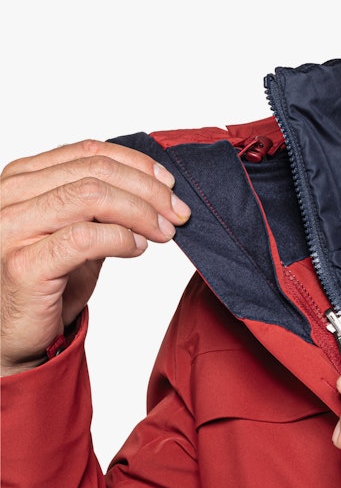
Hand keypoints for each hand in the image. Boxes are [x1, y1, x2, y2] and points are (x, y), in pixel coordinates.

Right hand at [1, 139, 190, 374]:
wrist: (16, 335)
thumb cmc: (48, 281)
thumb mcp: (78, 230)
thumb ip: (103, 204)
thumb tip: (157, 187)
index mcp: (21, 178)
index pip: (88, 152)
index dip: (137, 164)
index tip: (169, 184)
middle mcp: (9, 195)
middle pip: (95, 172)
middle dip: (148, 190)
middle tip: (177, 213)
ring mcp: (11, 228)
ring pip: (91, 197)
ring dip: (140, 213)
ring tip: (162, 232)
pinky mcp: (23, 264)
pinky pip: (84, 237)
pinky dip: (120, 239)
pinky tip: (137, 249)